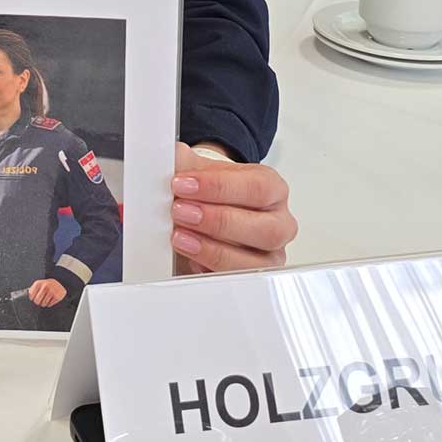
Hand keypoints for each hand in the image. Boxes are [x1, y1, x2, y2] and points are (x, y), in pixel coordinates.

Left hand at [27, 277, 65, 307]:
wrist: (60, 283)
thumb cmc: (47, 285)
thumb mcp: (39, 284)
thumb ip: (32, 289)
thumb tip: (25, 295)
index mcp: (39, 283)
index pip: (31, 295)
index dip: (32, 298)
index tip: (33, 298)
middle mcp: (45, 287)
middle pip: (37, 301)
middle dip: (37, 302)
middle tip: (39, 300)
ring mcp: (51, 291)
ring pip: (43, 304)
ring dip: (43, 304)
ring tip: (45, 299)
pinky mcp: (56, 296)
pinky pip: (49, 305)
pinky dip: (49, 304)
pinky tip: (50, 299)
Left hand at [169, 142, 296, 273]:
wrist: (206, 207)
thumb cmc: (211, 191)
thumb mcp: (198, 170)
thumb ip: (184, 162)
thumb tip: (163, 159)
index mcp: (271, 188)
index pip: (257, 187)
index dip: (218, 187)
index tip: (181, 184)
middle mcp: (279, 223)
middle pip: (264, 229)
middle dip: (218, 222)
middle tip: (180, 212)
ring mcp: (270, 255)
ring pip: (253, 263)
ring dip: (212, 250)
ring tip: (180, 237)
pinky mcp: (252, 279)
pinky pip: (235, 282)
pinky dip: (210, 271)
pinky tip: (190, 260)